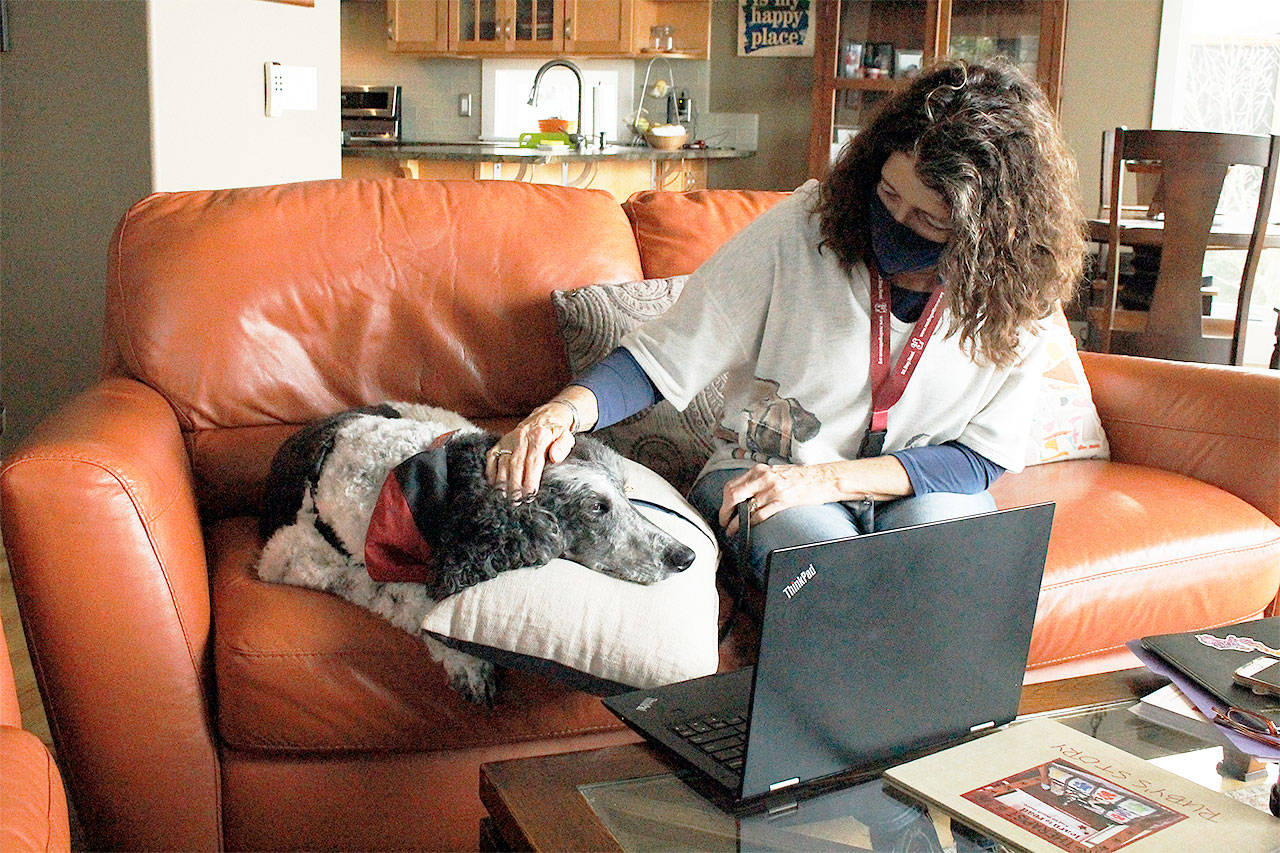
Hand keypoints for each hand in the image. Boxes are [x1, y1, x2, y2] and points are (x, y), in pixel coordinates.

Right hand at [485, 401, 576, 501]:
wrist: (546, 416)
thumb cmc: (557, 432)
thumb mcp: (567, 436)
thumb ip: (563, 447)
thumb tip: (556, 457)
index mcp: (539, 437)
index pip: (533, 461)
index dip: (530, 480)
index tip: (529, 495)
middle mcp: (522, 437)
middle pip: (515, 464)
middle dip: (514, 485)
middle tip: (516, 501)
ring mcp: (509, 439)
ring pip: (502, 462)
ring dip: (502, 481)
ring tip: (505, 497)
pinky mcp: (501, 442)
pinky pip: (492, 457)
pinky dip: (491, 471)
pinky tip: (493, 485)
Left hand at [719, 463, 847, 535]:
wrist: (823, 478)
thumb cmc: (800, 477)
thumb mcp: (774, 473)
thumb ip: (758, 481)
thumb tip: (742, 494)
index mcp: (759, 470)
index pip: (732, 484)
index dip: (724, 501)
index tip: (723, 511)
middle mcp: (763, 478)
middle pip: (732, 495)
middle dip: (724, 512)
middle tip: (723, 522)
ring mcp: (772, 489)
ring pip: (744, 508)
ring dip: (735, 523)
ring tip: (732, 531)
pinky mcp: (782, 501)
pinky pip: (760, 515)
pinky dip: (750, 524)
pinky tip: (747, 530)